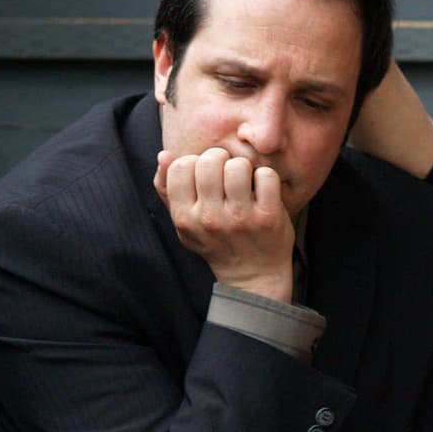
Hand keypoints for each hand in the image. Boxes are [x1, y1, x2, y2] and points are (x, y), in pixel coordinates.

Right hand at [155, 148, 293, 301]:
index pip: (180, 166)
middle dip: (220, 158)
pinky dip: (267, 177)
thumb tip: (164, 155)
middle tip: (227, 172)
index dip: (194, 162)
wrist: (253, 276)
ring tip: (245, 180)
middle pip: (209, 161)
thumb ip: (168, 190)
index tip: (206, 174)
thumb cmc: (217, 243)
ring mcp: (240, 218)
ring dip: (243, 167)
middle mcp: (209, 218)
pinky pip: (266, 176)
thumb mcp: (185, 223)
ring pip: (238, 166)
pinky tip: (263, 189)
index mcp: (185, 218)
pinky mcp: (268, 217)